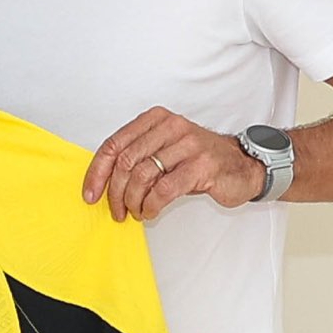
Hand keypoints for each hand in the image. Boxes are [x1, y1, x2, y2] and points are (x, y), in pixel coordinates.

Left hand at [82, 107, 264, 221]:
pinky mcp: (202, 165)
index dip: (97, 172)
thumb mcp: (164, 150)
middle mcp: (170, 126)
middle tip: (116, 211)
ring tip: (136, 212)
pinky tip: (151, 212)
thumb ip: (137, 157)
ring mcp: (187, 144)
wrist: (242, 166)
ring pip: (143, 175)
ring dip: (133, 201)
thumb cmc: (197, 160)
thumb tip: (103, 182)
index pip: (114, 144)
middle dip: (115, 192)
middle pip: (125, 161)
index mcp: (155, 119)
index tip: (90, 194)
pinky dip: (151, 205)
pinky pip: (164, 189)